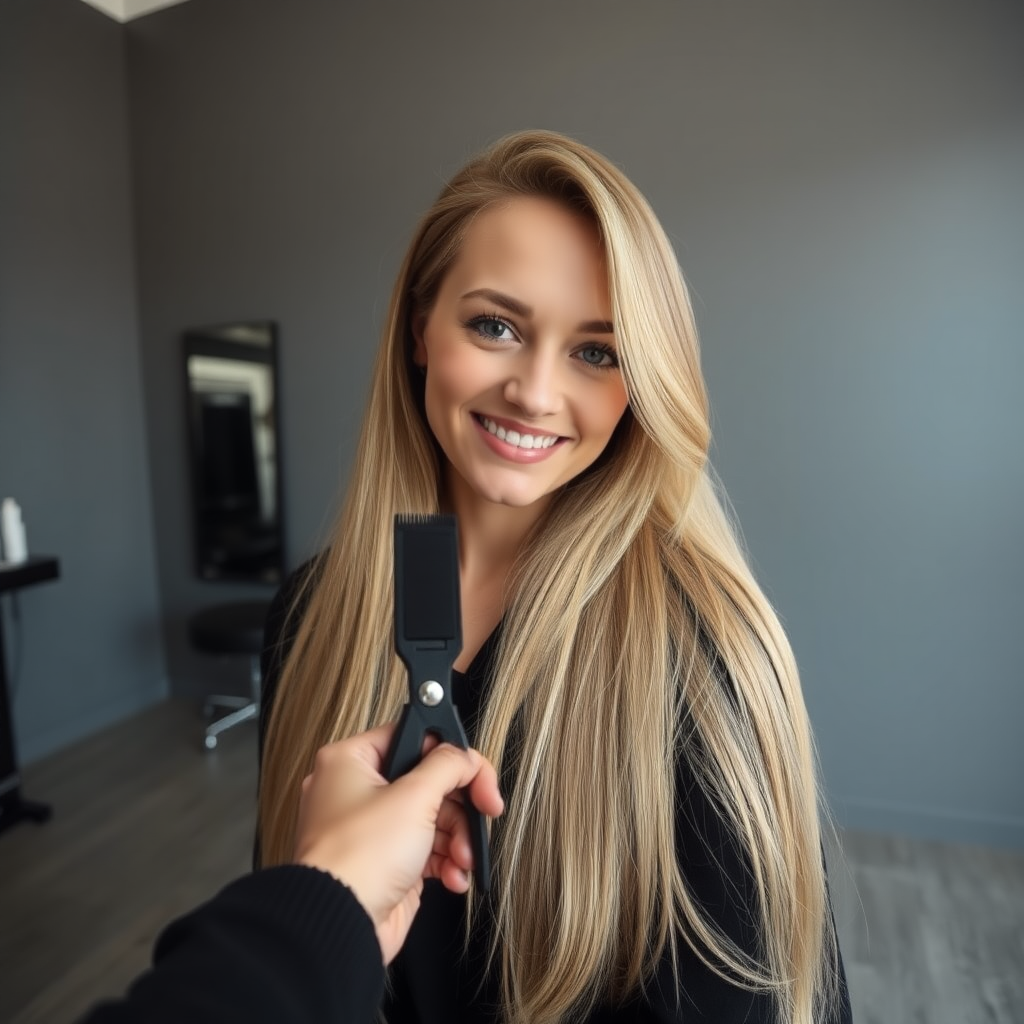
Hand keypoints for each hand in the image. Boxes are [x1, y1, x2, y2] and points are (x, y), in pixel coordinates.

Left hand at [291, 723, 503, 963]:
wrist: (340, 927)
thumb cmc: (358, 858)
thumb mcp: (413, 797)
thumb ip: (447, 766)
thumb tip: (463, 756)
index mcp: (350, 762)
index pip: (411, 737)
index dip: (448, 753)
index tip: (476, 772)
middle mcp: (356, 791)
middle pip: (427, 780)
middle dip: (461, 805)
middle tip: (485, 811)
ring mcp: (370, 829)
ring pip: (432, 818)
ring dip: (458, 837)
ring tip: (463, 857)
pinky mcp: (384, 863)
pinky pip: (426, 850)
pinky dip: (446, 861)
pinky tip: (454, 875)